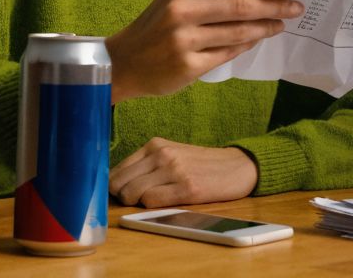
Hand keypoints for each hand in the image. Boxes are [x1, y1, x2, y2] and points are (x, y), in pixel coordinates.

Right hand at [106, 0, 302, 101]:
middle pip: (242, 4)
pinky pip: (228, 52)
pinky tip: (258, 39)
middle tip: (297, 7)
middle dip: (275, 5)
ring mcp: (185, 39)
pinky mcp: (188, 65)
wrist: (121, 62)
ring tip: (282, 24)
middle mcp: (182, 10)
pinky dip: (247, 44)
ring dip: (267, 27)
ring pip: (239, 30)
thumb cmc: (155, 26)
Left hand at [110, 138, 257, 207]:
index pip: (116, 170)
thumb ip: (146, 164)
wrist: (237, 166)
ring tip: (155, 200)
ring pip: (132, 193)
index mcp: (155, 144)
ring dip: (137, 203)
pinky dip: (153, 207)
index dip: (114, 187)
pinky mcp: (186, 188)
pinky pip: (152, 202)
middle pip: (119, 184)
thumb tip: (116, 185)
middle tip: (136, 201)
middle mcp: (162, 154)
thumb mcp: (172, 154)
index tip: (121, 195)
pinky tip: (168, 201)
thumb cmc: (201, 164)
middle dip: (122, 197)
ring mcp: (174, 170)